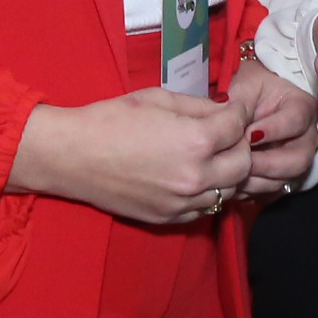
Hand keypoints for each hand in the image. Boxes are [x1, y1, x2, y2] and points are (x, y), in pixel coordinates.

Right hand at [11, 89, 251, 224]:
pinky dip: (209, 192)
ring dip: (228, 171)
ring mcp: (183, 203)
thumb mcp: (159, 99)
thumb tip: (224, 110)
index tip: (237, 108)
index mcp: (195, 141)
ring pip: (229, 190)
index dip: (241, 112)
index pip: (239, 127)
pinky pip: (206, 208)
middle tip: (228, 132)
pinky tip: (197, 177)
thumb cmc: (111, 119)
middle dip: (241, 144)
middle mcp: (196, 177)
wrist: (72, 156)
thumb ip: (199, 106)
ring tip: (215, 155)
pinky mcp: (170, 218)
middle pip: (244, 163)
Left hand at [224, 59, 317, 199]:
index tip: (249, 134)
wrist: (256, 103)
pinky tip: (234, 185)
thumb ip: (240, 100)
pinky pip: (273, 193)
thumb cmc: (253, 90)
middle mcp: (307, 137)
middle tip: (242, 160)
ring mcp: (298, 160)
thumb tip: (231, 121)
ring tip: (233, 173)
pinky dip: (254, 192)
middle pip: (298, 160)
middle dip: (268, 163)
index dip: (274, 129)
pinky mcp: (284, 178)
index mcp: (303, 107)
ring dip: (259, 180)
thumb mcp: (246, 84)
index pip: (296, 121)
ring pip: (286, 180)